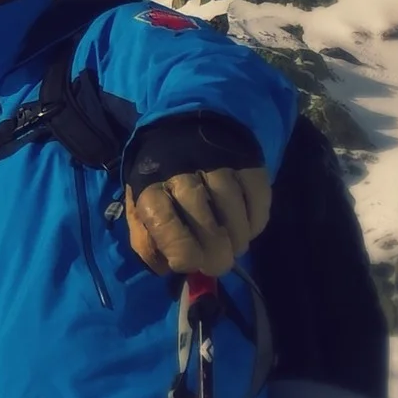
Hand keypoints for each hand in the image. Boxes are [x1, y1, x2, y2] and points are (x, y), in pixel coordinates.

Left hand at [124, 166, 271, 276]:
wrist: (183, 129)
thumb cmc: (160, 181)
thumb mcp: (140, 208)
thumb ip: (146, 241)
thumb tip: (164, 268)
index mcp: (149, 185)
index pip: (163, 222)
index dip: (181, 251)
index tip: (192, 264)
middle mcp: (181, 171)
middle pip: (201, 217)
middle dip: (214, 252)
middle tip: (218, 265)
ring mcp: (216, 162)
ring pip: (232, 206)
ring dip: (237, 237)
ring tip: (234, 247)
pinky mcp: (245, 160)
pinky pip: (257, 196)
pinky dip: (255, 220)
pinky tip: (248, 228)